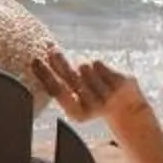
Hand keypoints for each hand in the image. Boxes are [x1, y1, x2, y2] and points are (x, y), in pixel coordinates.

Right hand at [31, 48, 153, 130]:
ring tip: (90, 75)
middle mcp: (91, 106)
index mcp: (77, 113)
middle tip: (50, 48)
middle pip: (70, 77)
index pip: (57, 91)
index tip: (35, 60)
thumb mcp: (77, 94)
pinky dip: (97, 65)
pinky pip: (98, 63)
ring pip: (84, 67)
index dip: (45, 75)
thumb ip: (62, 79)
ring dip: (84, 66)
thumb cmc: (94, 97)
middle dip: (58, 61)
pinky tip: (103, 75)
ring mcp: (107, 94)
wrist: (127, 107)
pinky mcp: (119, 83)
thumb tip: (47, 51)